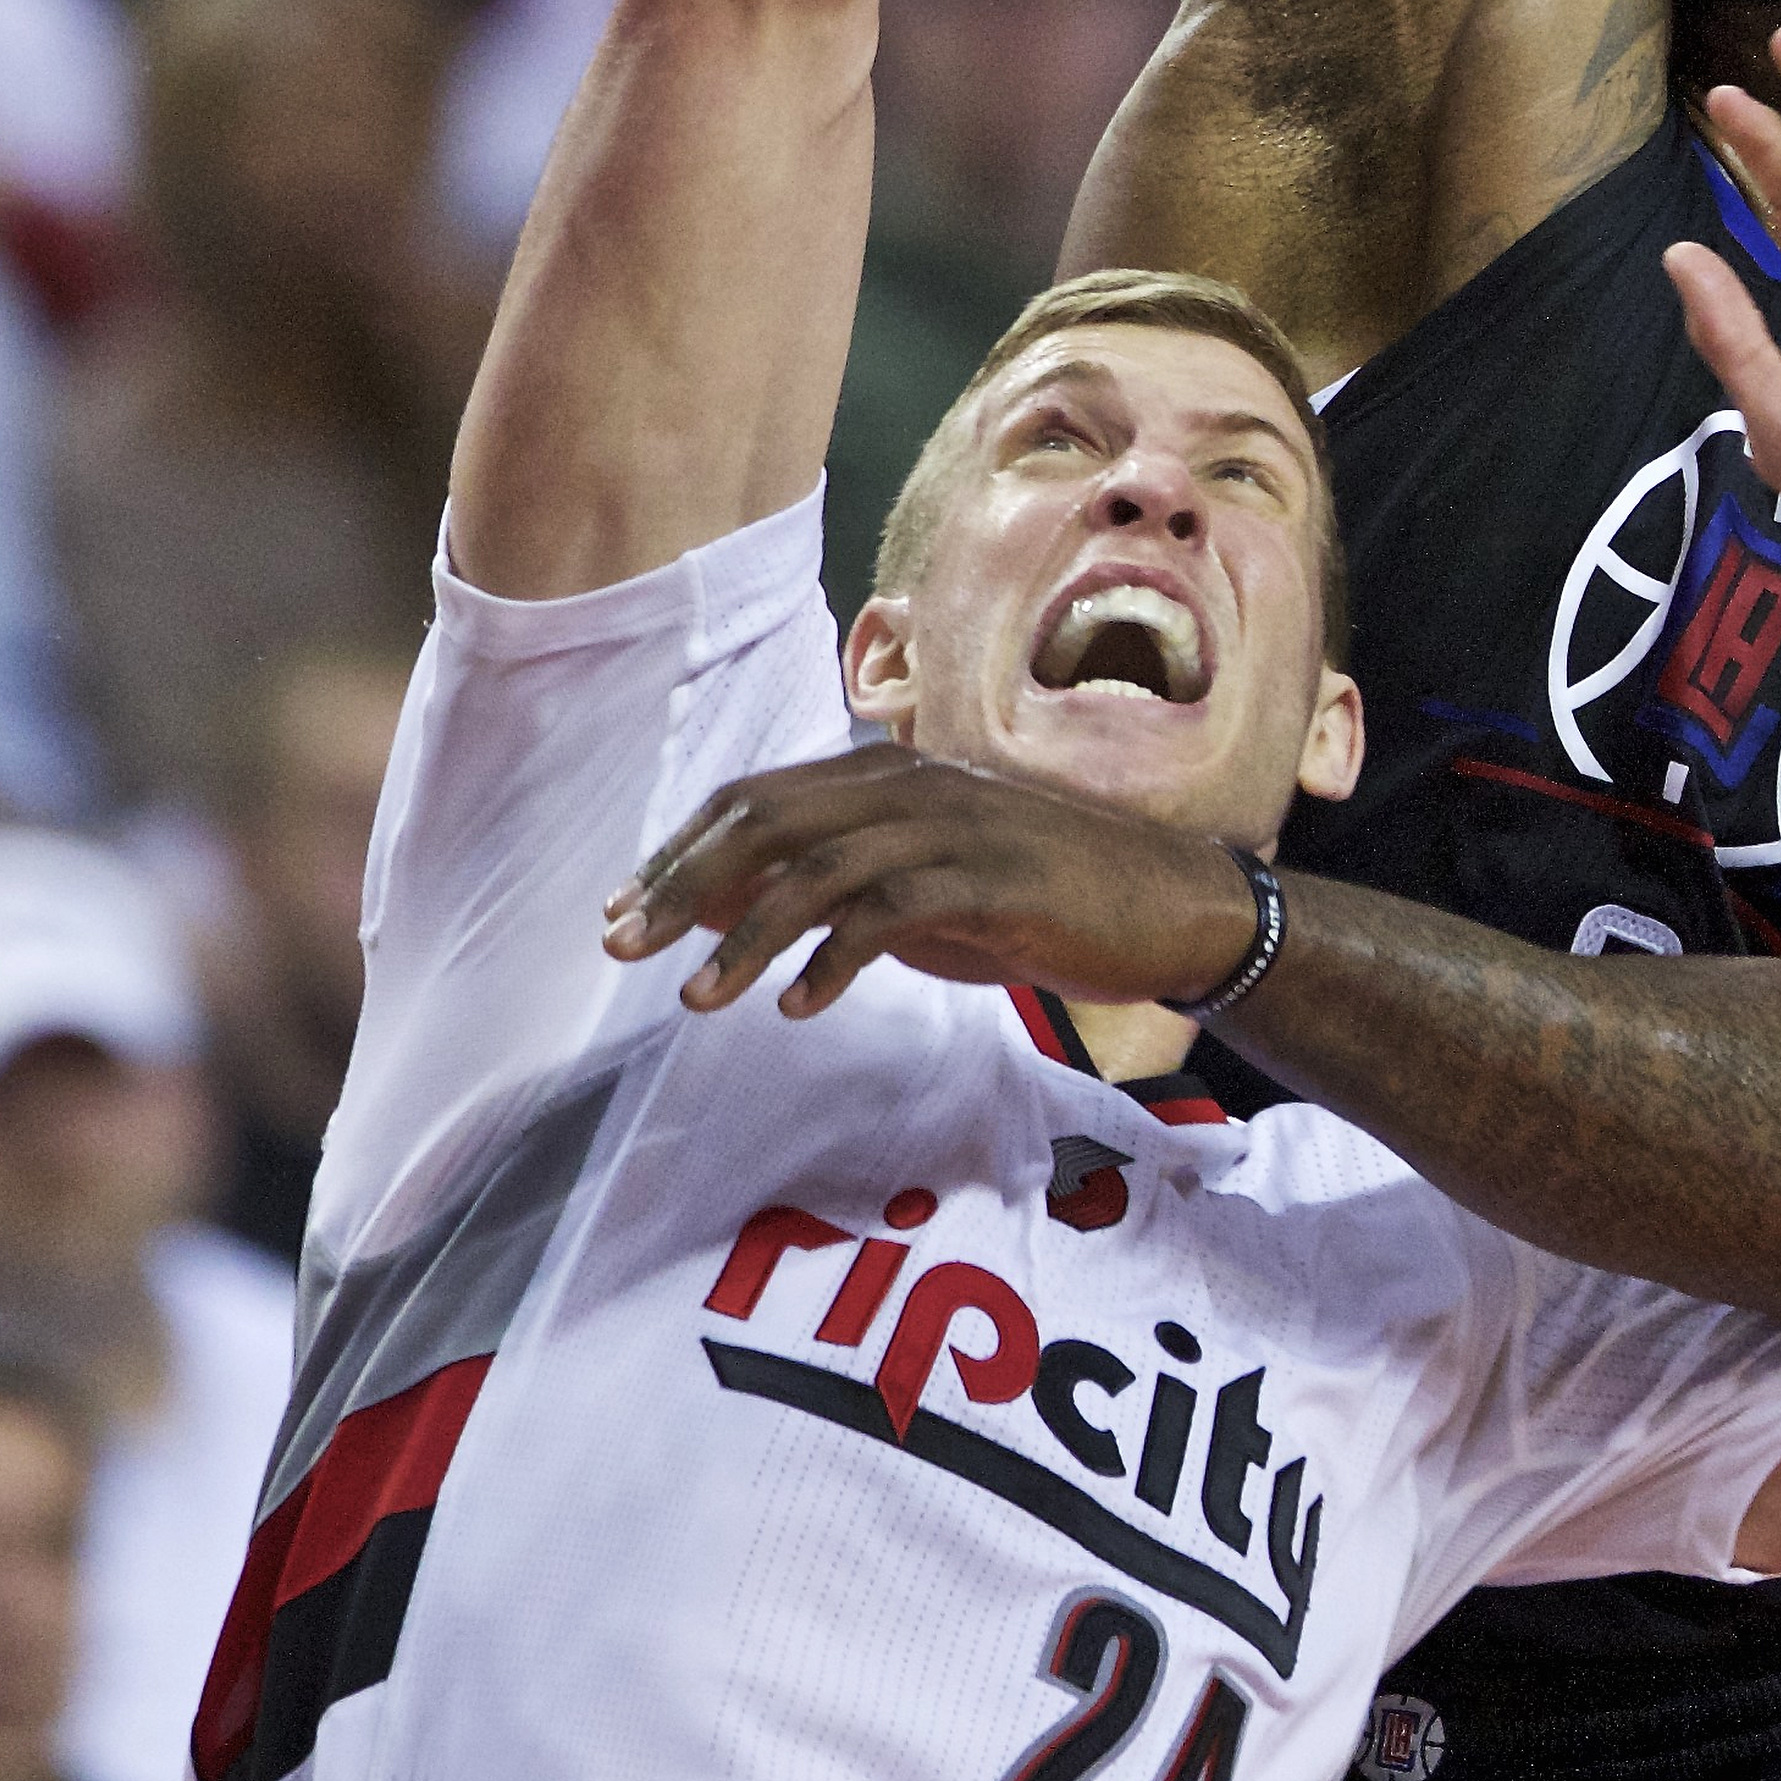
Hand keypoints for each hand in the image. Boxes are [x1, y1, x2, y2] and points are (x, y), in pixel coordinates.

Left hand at [600, 745, 1261, 1019]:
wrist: (1160, 902)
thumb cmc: (1029, 895)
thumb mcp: (912, 888)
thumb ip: (821, 887)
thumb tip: (710, 906)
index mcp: (882, 775)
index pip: (753, 797)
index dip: (678, 851)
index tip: (619, 912)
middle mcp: (906, 783)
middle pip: (767, 820)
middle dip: (684, 884)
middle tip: (622, 947)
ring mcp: (951, 825)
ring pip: (821, 866)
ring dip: (749, 934)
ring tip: (700, 999)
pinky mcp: (991, 879)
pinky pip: (893, 911)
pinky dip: (837, 958)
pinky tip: (802, 1006)